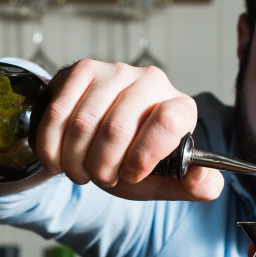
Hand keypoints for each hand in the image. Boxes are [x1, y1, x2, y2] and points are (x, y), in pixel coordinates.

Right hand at [36, 60, 224, 201]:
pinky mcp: (83, 69)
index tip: (130, 174)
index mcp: (180, 107)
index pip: (168, 121)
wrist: (101, 139)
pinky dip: (51, 146)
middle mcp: (152, 81)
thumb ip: (195, 187)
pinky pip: (58, 112)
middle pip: (118, 128)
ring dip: (75, 161)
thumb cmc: (136, 159)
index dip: (144, 155)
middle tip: (101, 178)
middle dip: (102, 167)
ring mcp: (116, 71)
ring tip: (81, 172)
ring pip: (84, 123)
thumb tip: (203, 178)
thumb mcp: (166, 180)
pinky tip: (58, 159)